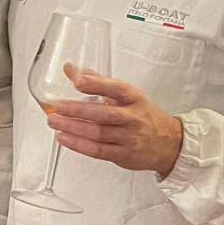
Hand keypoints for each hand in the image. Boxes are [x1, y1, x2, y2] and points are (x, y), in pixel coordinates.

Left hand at [47, 65, 184, 177]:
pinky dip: (79, 145)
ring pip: (99, 133)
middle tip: (58, 106)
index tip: (78, 81)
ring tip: (54, 121)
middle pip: (104, 114)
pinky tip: (64, 138)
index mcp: (134, 98)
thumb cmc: (142, 115)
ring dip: (74, 128)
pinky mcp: (123, 155)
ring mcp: (129, 138)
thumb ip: (97, 81)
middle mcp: (133, 118)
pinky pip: (98, 150)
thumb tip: (71, 69)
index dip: (97, 84)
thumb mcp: (126, 95)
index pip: (117, 89)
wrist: (169, 143)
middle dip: (78, 110)